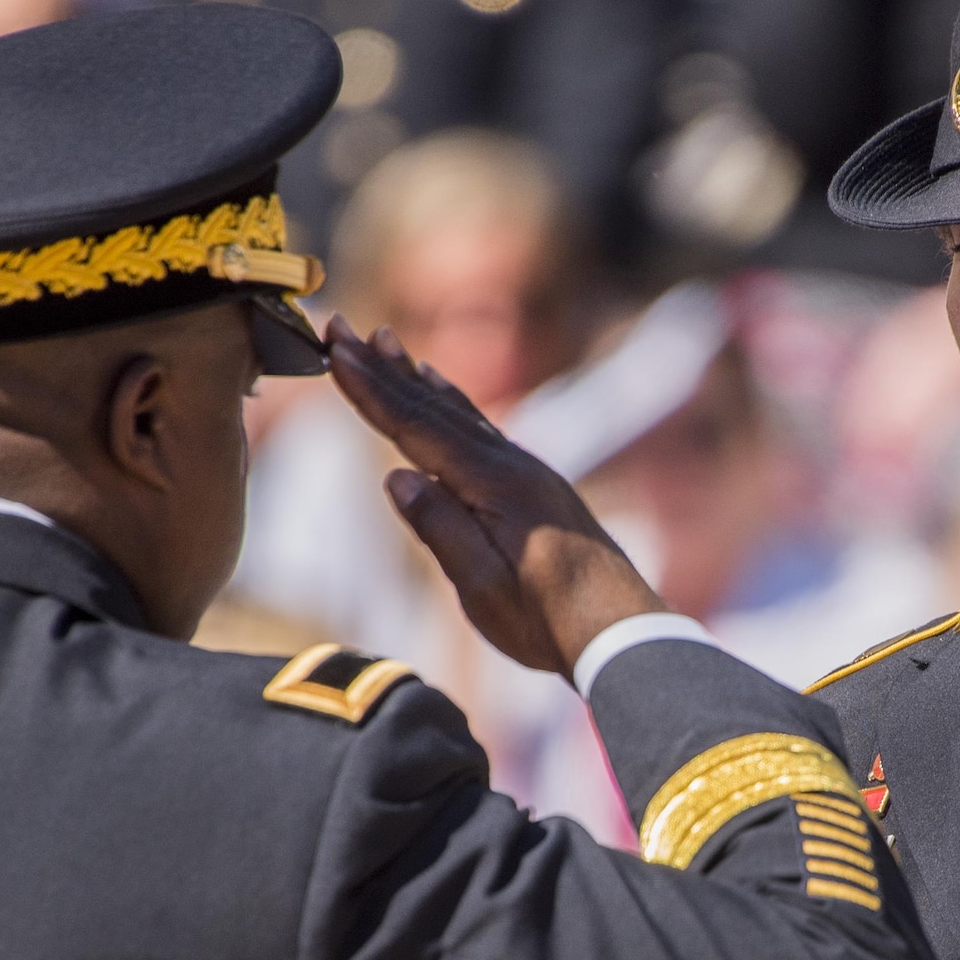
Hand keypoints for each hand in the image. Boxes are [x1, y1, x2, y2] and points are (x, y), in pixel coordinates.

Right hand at [327, 318, 665, 676]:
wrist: (623, 634)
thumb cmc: (552, 622)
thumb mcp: (486, 590)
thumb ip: (442, 530)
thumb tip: (397, 477)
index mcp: (496, 488)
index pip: (419, 428)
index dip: (372, 391)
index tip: (336, 351)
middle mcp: (513, 466)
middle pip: (435, 408)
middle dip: (383, 368)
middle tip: (342, 325)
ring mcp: (527, 472)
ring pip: (459, 413)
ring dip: (415, 376)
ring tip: (384, 341)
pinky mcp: (535, 486)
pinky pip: (482, 429)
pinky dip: (452, 402)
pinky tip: (440, 386)